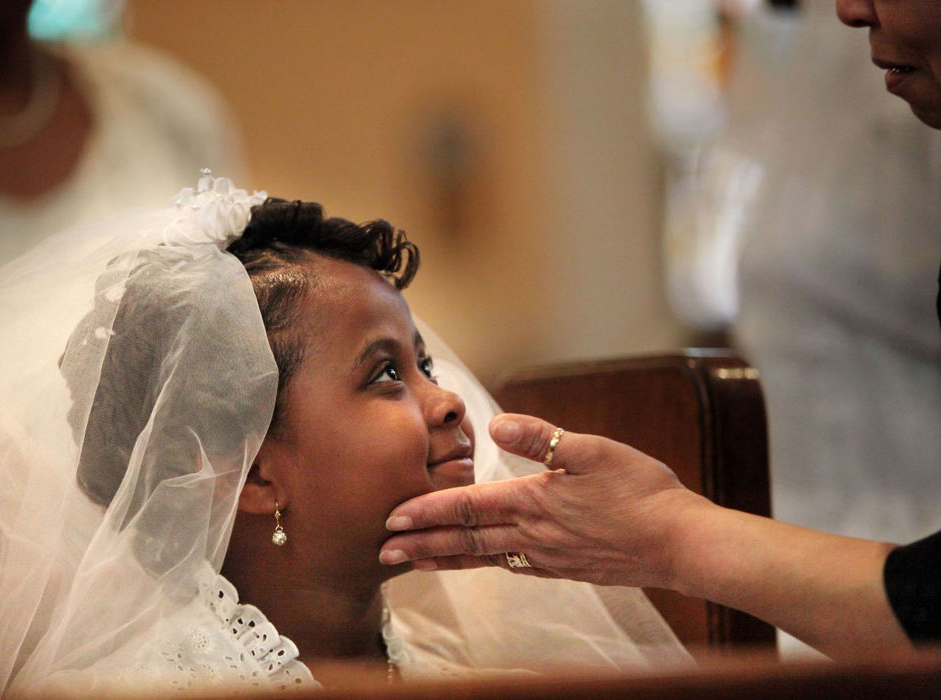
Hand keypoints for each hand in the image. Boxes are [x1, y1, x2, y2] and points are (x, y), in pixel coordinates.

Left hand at [380, 413, 711, 587]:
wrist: (679, 542)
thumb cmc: (641, 491)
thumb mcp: (593, 450)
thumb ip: (541, 437)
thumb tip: (495, 424)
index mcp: (533, 502)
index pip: (466, 507)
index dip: (426, 511)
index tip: (392, 518)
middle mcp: (532, 535)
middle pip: (464, 540)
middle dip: (420, 544)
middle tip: (382, 551)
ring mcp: (547, 556)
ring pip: (483, 557)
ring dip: (443, 558)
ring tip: (414, 563)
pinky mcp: (563, 568)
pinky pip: (510, 566)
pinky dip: (481, 564)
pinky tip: (477, 562)